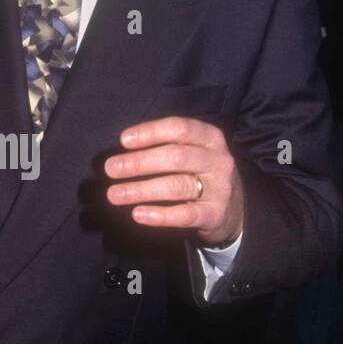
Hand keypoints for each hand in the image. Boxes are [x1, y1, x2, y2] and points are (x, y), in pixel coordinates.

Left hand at [103, 115, 244, 245]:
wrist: (232, 209)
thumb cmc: (199, 173)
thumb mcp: (192, 152)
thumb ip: (164, 147)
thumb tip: (121, 153)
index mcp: (210, 138)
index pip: (179, 128)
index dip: (150, 132)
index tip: (123, 141)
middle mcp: (218, 160)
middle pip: (175, 157)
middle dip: (139, 162)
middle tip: (110, 169)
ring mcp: (219, 188)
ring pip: (176, 186)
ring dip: (141, 190)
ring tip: (114, 194)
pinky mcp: (215, 215)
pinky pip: (184, 215)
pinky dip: (159, 215)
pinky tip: (137, 214)